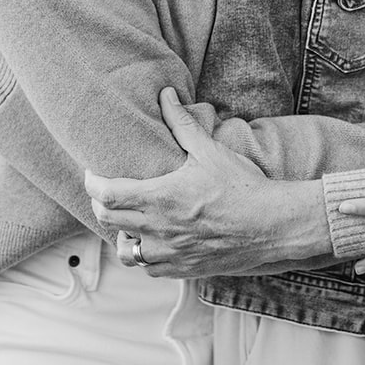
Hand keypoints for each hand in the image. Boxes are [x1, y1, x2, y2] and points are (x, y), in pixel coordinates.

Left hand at [84, 87, 328, 277]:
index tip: (93, 174)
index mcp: (160, 198)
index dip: (92, 184)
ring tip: (129, 221)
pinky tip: (155, 242)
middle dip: (101, 205)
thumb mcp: (209, 150)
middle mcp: (158, 229)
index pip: (106, 195)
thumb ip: (182, 123)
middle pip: (108, 220)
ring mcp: (169, 253)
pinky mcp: (183, 270)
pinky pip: (149, 268)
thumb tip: (165, 94)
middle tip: (107, 192)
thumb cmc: (242, 186)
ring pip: (125, 251)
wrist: (271, 224)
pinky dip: (145, 256)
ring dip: (121, 234)